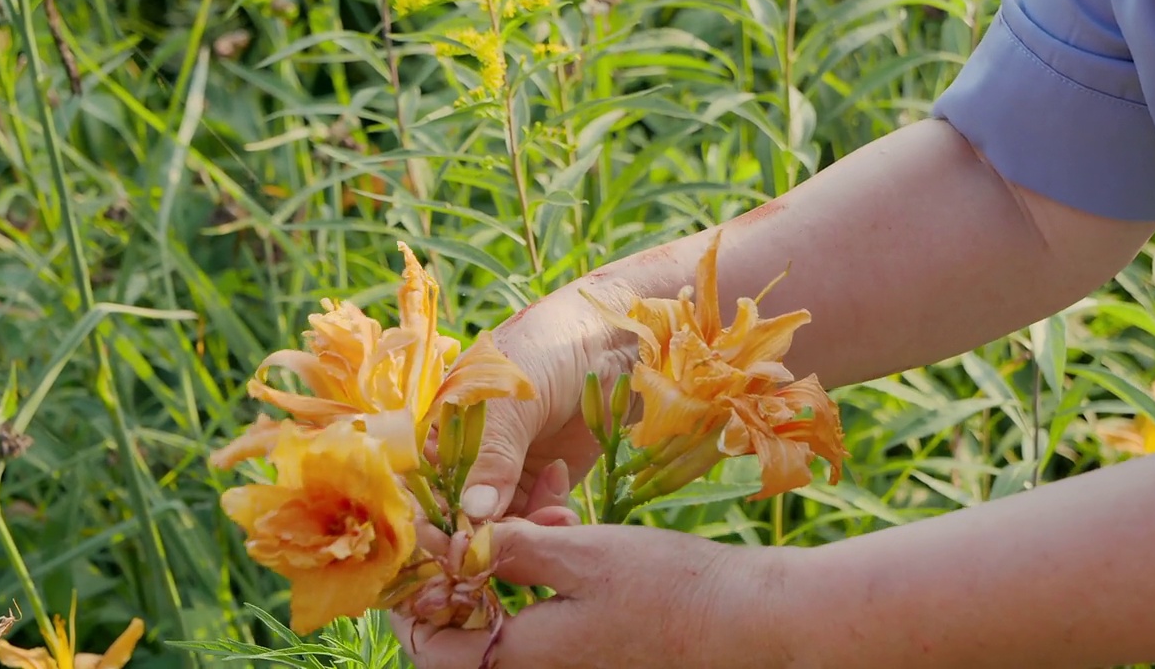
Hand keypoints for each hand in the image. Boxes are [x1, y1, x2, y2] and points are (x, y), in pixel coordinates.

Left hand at [391, 520, 797, 668]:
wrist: (740, 613)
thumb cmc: (663, 586)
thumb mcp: (578, 553)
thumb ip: (507, 550)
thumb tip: (449, 544)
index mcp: (521, 658)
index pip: (430, 645)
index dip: (414, 595)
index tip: (417, 540)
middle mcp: (536, 664)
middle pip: (466, 621)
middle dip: (467, 559)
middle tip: (477, 513)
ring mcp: (563, 652)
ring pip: (506, 600)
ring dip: (510, 549)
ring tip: (540, 502)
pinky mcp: (587, 635)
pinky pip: (541, 598)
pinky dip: (542, 557)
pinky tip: (565, 515)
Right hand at [459, 275, 640, 520]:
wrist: (614, 338)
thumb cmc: (549, 348)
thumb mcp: (512, 398)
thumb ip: (492, 456)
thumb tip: (472, 512)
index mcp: (440, 430)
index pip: (422, 488)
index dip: (435, 520)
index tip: (459, 543)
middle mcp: (466, 458)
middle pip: (461, 518)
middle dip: (489, 534)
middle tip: (522, 537)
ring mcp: (505, 473)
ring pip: (501, 527)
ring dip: (526, 531)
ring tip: (556, 515)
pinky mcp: (543, 483)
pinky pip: (535, 519)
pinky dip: (547, 518)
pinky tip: (562, 490)